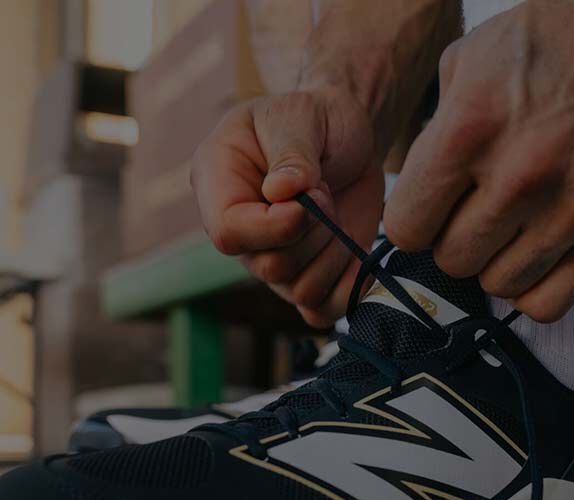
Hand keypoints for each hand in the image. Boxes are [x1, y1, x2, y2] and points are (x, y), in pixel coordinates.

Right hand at [191, 88, 383, 327]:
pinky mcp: (307, 278)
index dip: (274, 227)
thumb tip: (280, 193)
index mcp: (218, 186)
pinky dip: (348, 288)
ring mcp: (273, 261)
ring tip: (335, 215)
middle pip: (270, 267)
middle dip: (314, 232)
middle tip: (325, 192)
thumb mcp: (300, 115)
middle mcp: (242, 234)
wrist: (347, 137)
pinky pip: (321, 311)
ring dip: (334, 254)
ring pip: (301, 291)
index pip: (229, 233)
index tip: (311, 198)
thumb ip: (291, 151)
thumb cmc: (314, 117)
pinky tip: (355, 253)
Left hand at [384, 0, 573, 320]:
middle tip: (475, 211)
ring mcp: (570, 208)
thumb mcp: (475, 58)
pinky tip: (536, 253)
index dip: (414, 222)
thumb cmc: (562, 39)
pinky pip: (547, 302)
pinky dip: (534, 287)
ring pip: (497, 285)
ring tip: (511, 226)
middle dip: (455, 239)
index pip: (408, 227)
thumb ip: (434, 130)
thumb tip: (417, 190)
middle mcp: (521, 174)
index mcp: (472, 127)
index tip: (430, 211)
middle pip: (452, 260)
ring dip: (496, 262)